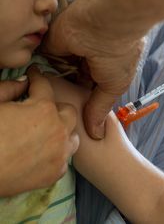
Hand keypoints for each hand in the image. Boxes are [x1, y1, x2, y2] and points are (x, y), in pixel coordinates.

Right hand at [0, 68, 78, 196]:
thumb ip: (9, 88)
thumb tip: (23, 81)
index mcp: (43, 110)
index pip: (45, 85)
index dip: (37, 76)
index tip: (34, 74)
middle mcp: (58, 130)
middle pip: (68, 111)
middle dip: (55, 106)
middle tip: (38, 107)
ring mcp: (60, 154)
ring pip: (72, 136)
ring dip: (61, 131)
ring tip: (45, 131)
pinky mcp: (56, 173)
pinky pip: (64, 158)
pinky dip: (56, 153)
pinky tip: (43, 153)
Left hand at [41, 0, 142, 138]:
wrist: (105, 25)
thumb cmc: (119, 55)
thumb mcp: (113, 87)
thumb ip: (100, 108)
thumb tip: (97, 134)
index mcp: (107, 68)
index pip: (93, 87)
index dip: (87, 101)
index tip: (79, 118)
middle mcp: (90, 59)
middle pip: (76, 81)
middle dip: (72, 95)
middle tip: (64, 113)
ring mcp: (72, 51)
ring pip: (61, 72)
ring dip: (58, 84)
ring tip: (53, 103)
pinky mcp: (54, 44)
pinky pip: (46, 61)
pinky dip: (45, 72)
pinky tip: (44, 85)